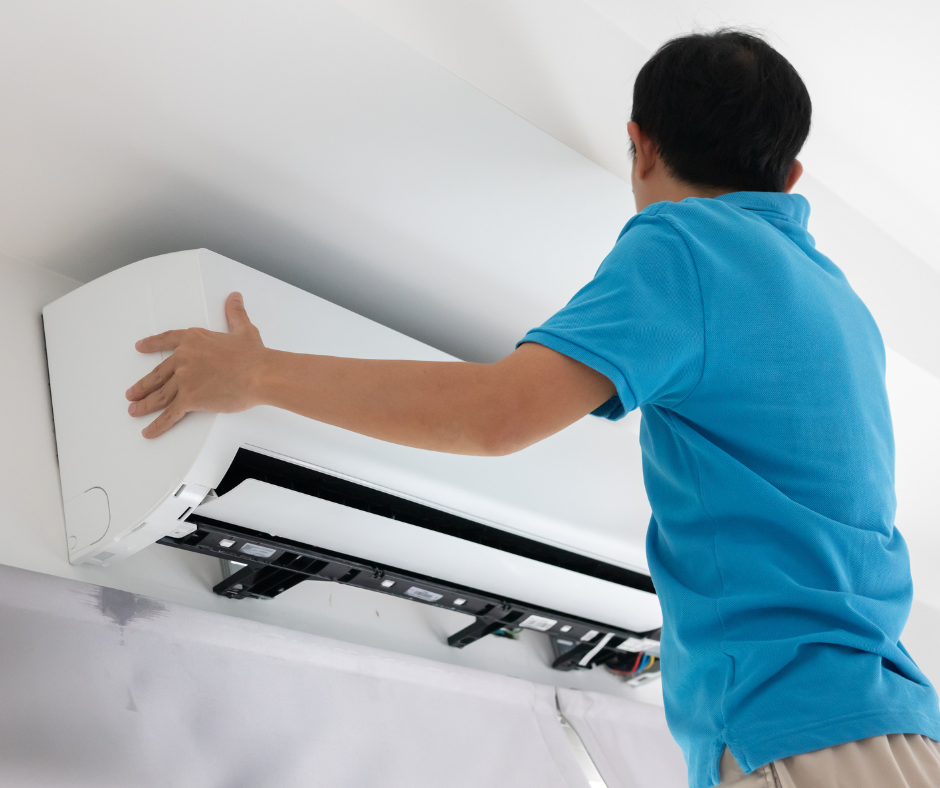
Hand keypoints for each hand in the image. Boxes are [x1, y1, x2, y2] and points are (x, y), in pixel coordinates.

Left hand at [126, 292, 267, 438]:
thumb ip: (235, 314)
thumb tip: (235, 298)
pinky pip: (170, 414)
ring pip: (159, 395)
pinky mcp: (189, 399)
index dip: (151, 344)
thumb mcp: (243, 329)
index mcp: (194, 340)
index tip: (140, 347)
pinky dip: (158, 424)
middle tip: (132, 393)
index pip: (166, 341)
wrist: (259, 374)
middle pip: (157, 374)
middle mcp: (184, 358)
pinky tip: (148, 430)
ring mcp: (184, 379)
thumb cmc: (254, 355)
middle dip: (143, 386)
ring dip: (145, 405)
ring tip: (134, 410)